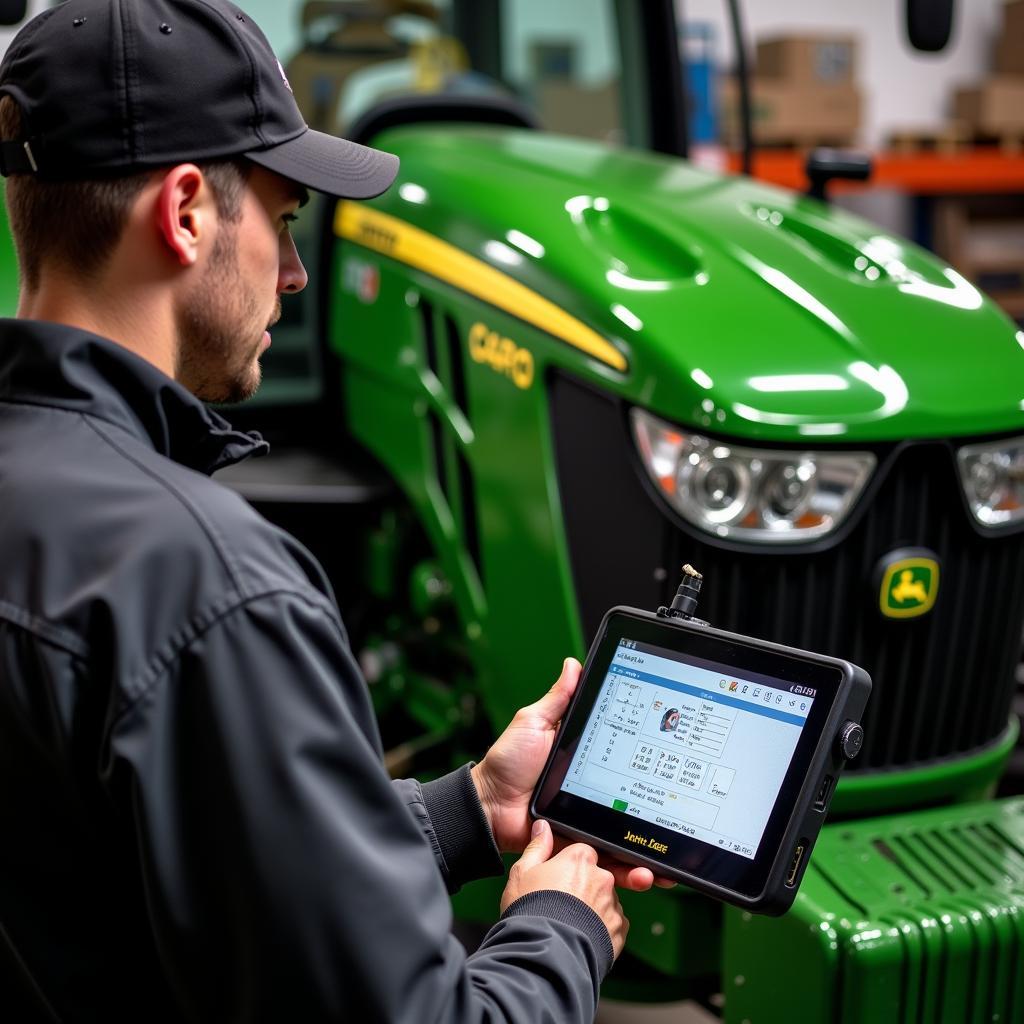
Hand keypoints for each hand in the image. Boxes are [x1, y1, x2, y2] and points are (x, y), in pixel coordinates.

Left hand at [471, 657, 676, 891]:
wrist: (488, 808)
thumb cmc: (508, 763)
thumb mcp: (534, 723)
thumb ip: (557, 699)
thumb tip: (574, 665)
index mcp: (589, 761)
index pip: (628, 763)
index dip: (651, 766)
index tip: (675, 767)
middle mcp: (595, 793)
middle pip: (636, 807)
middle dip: (660, 819)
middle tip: (683, 821)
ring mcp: (589, 822)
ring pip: (628, 840)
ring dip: (652, 854)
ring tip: (669, 865)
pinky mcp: (580, 847)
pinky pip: (607, 863)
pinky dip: (628, 873)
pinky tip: (646, 876)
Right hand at [501, 820, 628, 960]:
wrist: (545, 954)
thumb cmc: (531, 911)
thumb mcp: (522, 873)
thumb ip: (537, 847)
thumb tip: (542, 827)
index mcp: (580, 859)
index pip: (581, 853)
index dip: (568, 866)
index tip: (558, 880)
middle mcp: (602, 878)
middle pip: (595, 876)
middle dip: (583, 888)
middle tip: (562, 905)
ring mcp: (613, 904)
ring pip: (605, 900)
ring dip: (593, 909)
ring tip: (570, 925)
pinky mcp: (619, 930)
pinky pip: (613, 924)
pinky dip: (602, 929)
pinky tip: (582, 936)